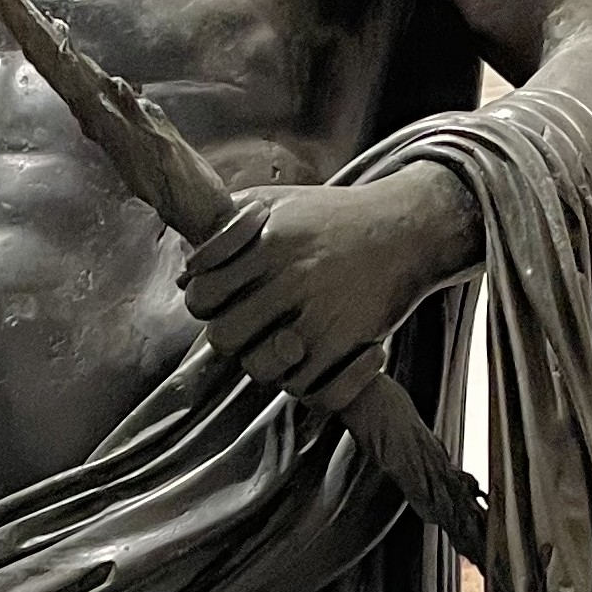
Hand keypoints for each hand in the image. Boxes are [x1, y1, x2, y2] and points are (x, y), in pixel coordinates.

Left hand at [179, 163, 473, 406]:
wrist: (406, 228)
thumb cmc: (331, 216)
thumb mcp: (275, 202)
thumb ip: (224, 229)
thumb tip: (185, 277)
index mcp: (266, 243)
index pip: (201, 296)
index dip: (205, 303)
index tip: (228, 297)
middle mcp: (289, 279)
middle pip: (223, 339)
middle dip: (232, 336)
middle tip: (255, 325)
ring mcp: (319, 315)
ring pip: (260, 370)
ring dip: (268, 362)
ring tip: (285, 344)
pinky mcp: (348, 342)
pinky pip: (308, 389)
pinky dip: (310, 382)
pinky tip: (319, 360)